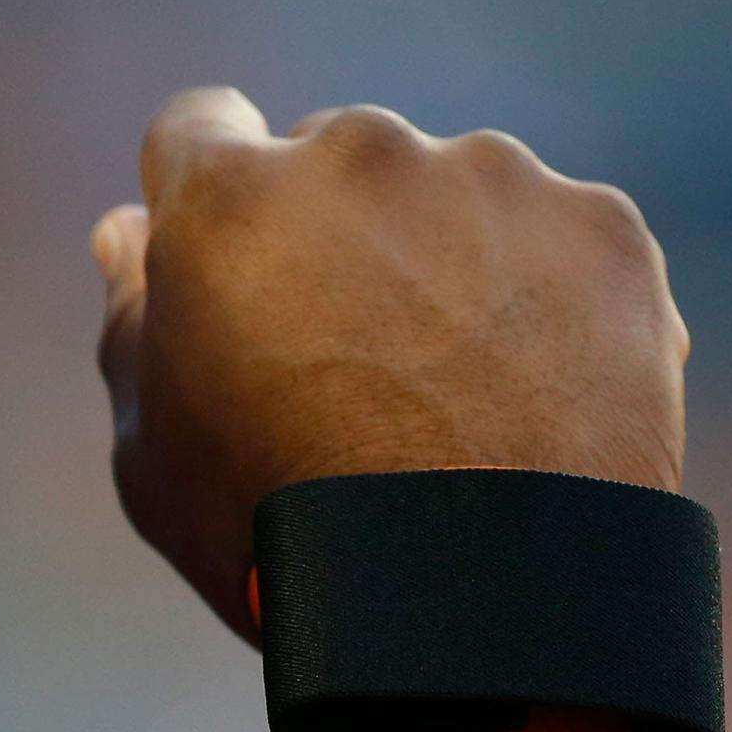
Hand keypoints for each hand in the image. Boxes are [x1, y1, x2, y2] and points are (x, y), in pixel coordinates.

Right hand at [93, 89, 687, 643]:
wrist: (483, 606)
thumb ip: (132, 322)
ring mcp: (494, 180)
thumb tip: (129, 227)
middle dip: (335, 229)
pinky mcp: (602, 229)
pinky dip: (550, 299)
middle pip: (335, 157)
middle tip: (355, 355)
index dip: (206, 191)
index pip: (198, 126)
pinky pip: (561, 241)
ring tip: (461, 395)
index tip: (234, 257)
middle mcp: (362, 152)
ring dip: (446, 258)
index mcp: (231, 196)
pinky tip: (537, 398)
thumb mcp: (154, 452)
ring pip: (454, 192)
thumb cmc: (282, 540)